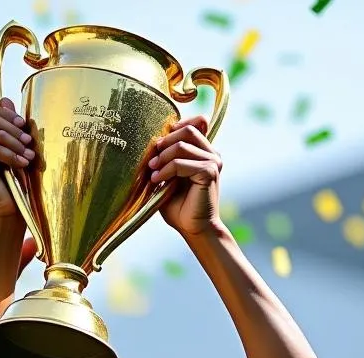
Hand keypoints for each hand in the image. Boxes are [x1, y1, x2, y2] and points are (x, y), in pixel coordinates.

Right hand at [0, 99, 34, 221]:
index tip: (28, 131)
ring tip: (30, 158)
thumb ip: (12, 126)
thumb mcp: (17, 150)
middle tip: (31, 145)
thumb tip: (6, 99)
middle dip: (18, 131)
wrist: (9, 211)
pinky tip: (23, 164)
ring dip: (18, 145)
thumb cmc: (16, 183)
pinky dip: (13, 156)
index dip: (14, 119)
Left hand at [151, 117, 222, 237]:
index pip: (196, 122)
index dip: (176, 127)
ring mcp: (213, 162)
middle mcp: (212, 153)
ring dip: (162, 158)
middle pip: (187, 130)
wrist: (193, 229)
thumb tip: (150, 142)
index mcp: (204, 152)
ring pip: (182, 145)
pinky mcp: (209, 172)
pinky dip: (167, 170)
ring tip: (152, 173)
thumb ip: (165, 159)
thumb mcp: (168, 177)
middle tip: (151, 160)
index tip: (158, 146)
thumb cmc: (179, 207)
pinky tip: (157, 180)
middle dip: (165, 142)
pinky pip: (182, 163)